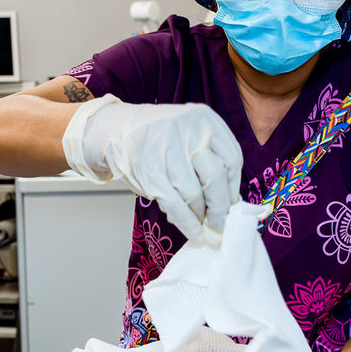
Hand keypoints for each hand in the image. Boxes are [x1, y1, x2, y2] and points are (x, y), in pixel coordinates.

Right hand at [63, 95, 242, 244]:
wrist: (117, 130)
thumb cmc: (161, 139)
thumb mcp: (190, 134)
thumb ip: (211, 159)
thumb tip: (230, 202)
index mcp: (205, 119)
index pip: (232, 158)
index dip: (233, 187)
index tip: (231, 204)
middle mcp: (189, 131)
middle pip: (216, 177)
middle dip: (220, 208)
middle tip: (220, 224)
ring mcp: (168, 150)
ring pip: (195, 194)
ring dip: (201, 216)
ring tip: (202, 225)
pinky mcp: (150, 171)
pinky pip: (175, 204)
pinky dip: (187, 223)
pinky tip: (193, 232)